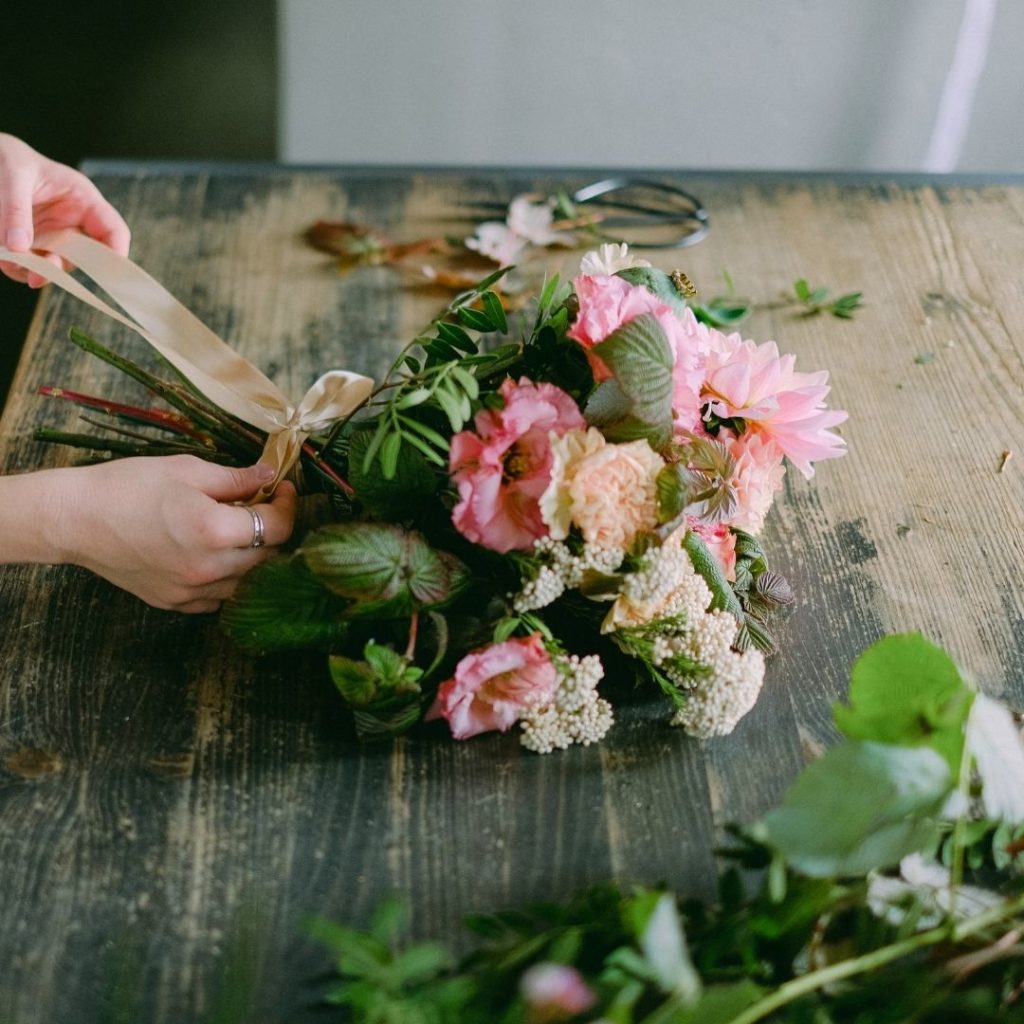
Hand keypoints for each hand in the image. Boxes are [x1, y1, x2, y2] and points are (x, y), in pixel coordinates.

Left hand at [0, 133, 130, 286]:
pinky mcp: (33, 245)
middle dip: (60, 267)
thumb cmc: (7, 157)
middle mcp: (72, 222)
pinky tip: (4, 256)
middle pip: (84, 257)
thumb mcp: (13, 175)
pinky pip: (31, 266)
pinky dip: (17, 268)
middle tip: (36, 275)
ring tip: (8, 259)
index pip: (113, 231)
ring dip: (34, 269)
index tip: (104, 275)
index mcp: (83, 199)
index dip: (115, 254)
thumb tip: (18, 246)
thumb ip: (16, 210)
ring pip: (55, 266)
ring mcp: (53, 236)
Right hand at [54, 456, 297, 612]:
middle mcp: (208, 568)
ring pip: (247, 581)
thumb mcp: (186, 470)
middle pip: (268, 556)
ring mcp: (191, 590)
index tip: (282, 489)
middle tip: (262, 506)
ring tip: (236, 531)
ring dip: (253, 557)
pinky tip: (215, 555)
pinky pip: (219, 597)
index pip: (277, 528)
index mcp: (214, 530)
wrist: (75, 519)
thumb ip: (235, 478)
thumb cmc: (127, 486)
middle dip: (273, 530)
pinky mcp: (175, 603)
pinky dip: (228, 578)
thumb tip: (270, 475)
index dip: (287, 506)